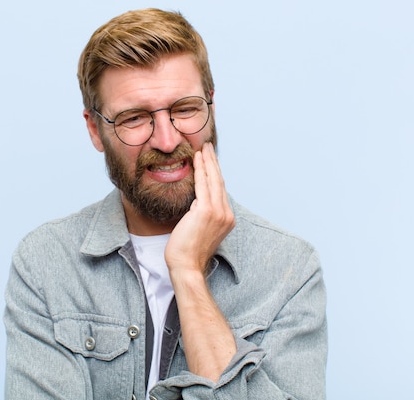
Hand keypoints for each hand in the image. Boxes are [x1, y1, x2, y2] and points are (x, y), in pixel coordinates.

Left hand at [164, 142, 234, 275]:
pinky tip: (197, 159)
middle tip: (208, 147)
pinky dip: (200, 170)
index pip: (220, 190)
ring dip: (207, 162)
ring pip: (213, 180)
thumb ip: (201, 214)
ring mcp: (218, 213)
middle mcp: (226, 214)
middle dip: (213, 162)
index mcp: (226, 219)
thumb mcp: (199, 229)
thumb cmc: (187, 252)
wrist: (186, 266)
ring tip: (203, 148)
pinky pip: (202, 185)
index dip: (215, 173)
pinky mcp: (206, 211)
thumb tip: (196, 202)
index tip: (210, 160)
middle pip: (219, 182)